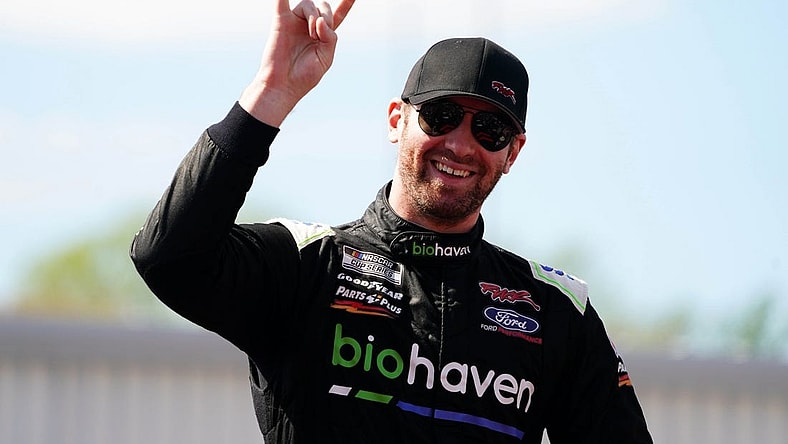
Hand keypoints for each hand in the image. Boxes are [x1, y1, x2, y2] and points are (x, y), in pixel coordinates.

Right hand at [240, 0, 354, 125]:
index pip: (338, 15)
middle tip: (320, 35)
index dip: (346, 4)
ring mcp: (295, 22)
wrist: (283, 84)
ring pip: (308, 4)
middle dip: (327, 16)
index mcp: (323, 35)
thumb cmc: (304, 75)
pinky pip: (281, 1)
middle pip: (324, 7)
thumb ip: (330, 37)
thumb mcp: (326, 58)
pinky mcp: (281, 21)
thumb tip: (319, 20)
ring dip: (314, 16)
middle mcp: (309, 26)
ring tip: (312, 34)